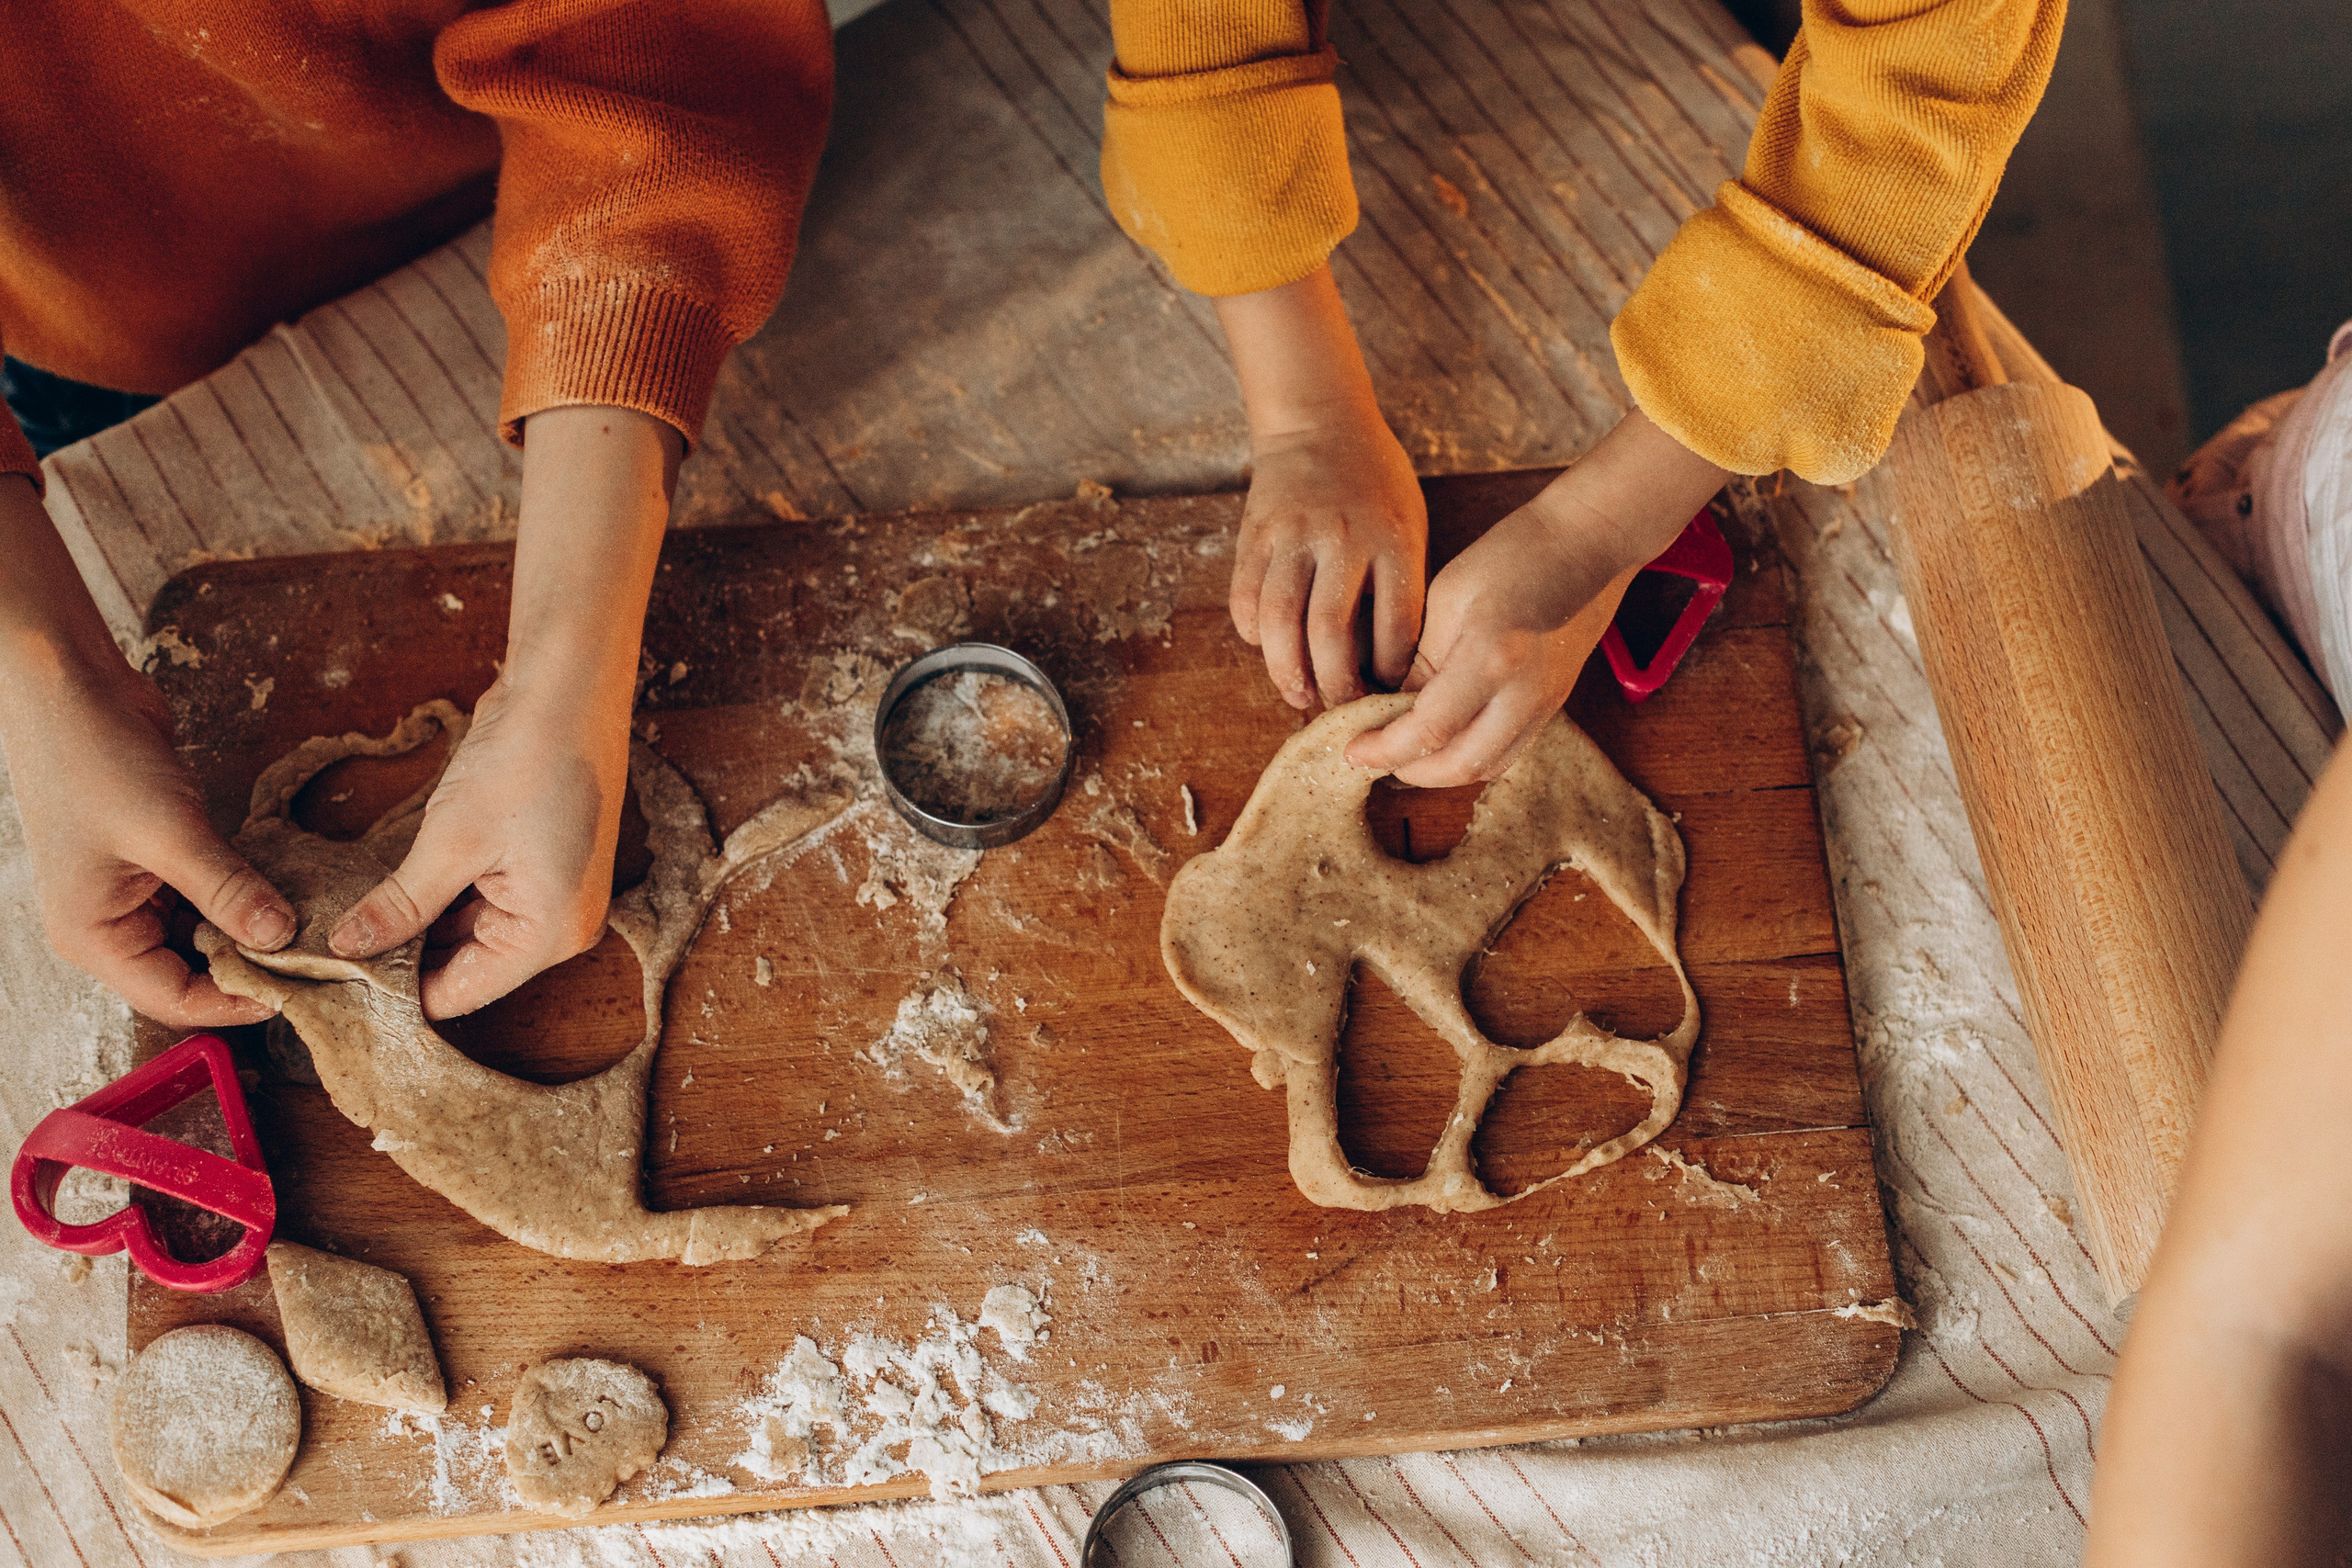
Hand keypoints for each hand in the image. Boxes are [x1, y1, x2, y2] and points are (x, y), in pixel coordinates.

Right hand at [0, 476, 293, 1025]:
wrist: (68, 686)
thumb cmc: (95, 758)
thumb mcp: (169, 831)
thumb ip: (227, 888)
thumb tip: (282, 937)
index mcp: (92, 937)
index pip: (172, 998)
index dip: (236, 1002)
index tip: (300, 993)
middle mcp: (107, 925)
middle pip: (188, 973)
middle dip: (248, 969)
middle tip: (316, 965)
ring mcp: (130, 893)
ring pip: (201, 935)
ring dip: (249, 932)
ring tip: (312, 933)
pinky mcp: (155, 861)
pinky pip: (204, 897)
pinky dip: (240, 898)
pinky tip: (286, 895)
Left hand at [326, 405, 681, 1017]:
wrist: (570, 685)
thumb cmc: (526, 760)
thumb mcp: (451, 840)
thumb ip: (401, 905)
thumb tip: (348, 947)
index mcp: (551, 934)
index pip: (461, 993)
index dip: (395, 992)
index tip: (331, 981)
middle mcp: (559, 925)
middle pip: (464, 964)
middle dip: (401, 953)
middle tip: (328, 944)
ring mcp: (551, 893)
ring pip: (465, 929)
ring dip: (414, 920)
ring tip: (347, 912)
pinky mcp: (537, 862)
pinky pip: (477, 896)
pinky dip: (435, 892)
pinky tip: (385, 883)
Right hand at [1215, 264, 1426, 706]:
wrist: (1318, 423)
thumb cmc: (1376, 484)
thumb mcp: (1409, 525)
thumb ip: (1401, 586)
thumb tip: (1391, 665)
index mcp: (1393, 539)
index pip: (1395, 625)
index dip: (1391, 671)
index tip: (1389, 691)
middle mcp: (1341, 539)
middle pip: (1329, 632)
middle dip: (1334, 685)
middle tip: (1339, 710)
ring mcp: (1292, 536)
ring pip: (1279, 622)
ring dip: (1287, 671)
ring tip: (1300, 696)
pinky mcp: (1254, 536)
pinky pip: (1245, 600)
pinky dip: (1256, 635)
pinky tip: (1272, 649)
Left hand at [1346, 409, 1728, 786]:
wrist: (1589, 542)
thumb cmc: (1513, 555)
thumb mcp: (1448, 599)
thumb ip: (1420, 661)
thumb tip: (1390, 707)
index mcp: (1489, 659)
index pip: (1427, 730)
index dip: (1384, 750)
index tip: (1353, 750)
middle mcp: (1523, 694)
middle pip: (1460, 766)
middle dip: (1410, 772)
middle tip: (1375, 759)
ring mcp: (1546, 704)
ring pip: (1488, 767)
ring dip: (1442, 772)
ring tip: (1404, 757)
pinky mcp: (1554, 703)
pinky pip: (1509, 751)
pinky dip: (1472, 757)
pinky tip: (1444, 743)